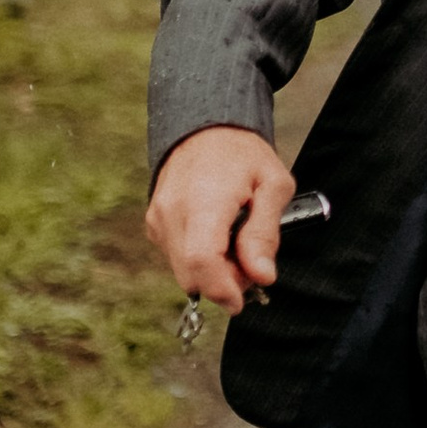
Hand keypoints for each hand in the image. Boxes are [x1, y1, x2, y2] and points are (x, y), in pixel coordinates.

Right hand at [145, 124, 298, 315]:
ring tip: (237, 245)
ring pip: (182, 269)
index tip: (243, 300)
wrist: (206, 127)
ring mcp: (158, 217)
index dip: (223, 288)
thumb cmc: (244, 154)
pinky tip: (218, 238)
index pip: (201, 260)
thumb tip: (261, 277)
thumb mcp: (273, 185)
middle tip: (250, 265)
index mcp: (204, 200)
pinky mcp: (154, 222)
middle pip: (190, 273)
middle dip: (222, 283)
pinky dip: (198, 259)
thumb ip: (265, 234)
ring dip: (211, 272)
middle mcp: (172, 211)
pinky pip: (175, 256)